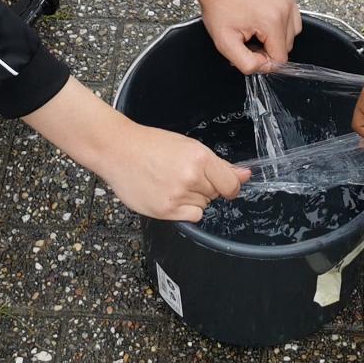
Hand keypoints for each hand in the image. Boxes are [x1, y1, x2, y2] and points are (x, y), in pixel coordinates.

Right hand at [96, 120, 250, 221]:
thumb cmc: (151, 145)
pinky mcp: (165, 211)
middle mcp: (190, 177)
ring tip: (172, 183)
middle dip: (206, 187)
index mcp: (199, 157)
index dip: (229, 186)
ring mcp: (177, 195)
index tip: (224, 185)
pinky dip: (185, 210)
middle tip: (184, 175)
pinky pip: (191, 217)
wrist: (118, 150)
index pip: (230, 184)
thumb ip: (218, 165)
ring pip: (203, 206)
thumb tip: (245, 175)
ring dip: (194, 198)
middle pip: (216, 194)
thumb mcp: (188, 146)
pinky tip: (170, 196)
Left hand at [197, 0, 301, 74]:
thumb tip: (265, 66)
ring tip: (254, 29)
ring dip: (274, 38)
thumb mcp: (225, 44)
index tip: (248, 48)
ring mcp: (287, 0)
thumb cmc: (219, 9)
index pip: (280, 58)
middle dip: (267, 48)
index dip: (263, 59)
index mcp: (272, 21)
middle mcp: (284, 8)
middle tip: (248, 37)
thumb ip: (247, 64)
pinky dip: (279, 27)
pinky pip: (292, 22)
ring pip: (291, 36)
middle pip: (286, 47)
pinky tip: (262, 22)